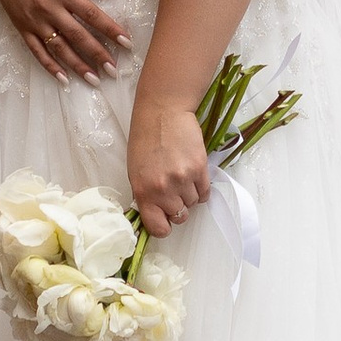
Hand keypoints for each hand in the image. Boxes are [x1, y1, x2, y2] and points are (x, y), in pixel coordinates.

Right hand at [0, 0, 125, 83]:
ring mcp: (34, 20)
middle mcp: (49, 8)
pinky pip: (37, 50)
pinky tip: (63, 78)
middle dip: (98, 54)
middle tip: (114, 70)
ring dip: (77, 65)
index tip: (126, 43)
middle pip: (78, 36)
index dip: (111, 30)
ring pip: (59, 48)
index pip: (92, 15)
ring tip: (94, 79)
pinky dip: (50, 66)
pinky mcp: (21, 26)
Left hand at [128, 96, 210, 237]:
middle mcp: (163, 189)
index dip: (163, 227)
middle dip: (177, 207)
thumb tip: (158, 213)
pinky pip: (205, 193)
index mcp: (143, 192)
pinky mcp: (199, 168)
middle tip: (173, 190)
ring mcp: (183, 179)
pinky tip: (193, 175)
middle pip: (179, 216)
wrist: (163, 112)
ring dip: (189, 195)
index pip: (158, 228)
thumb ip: (146, 195)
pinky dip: (200, 188)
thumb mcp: (135, 172)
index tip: (164, 220)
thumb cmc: (145, 139)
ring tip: (182, 175)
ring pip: (193, 204)